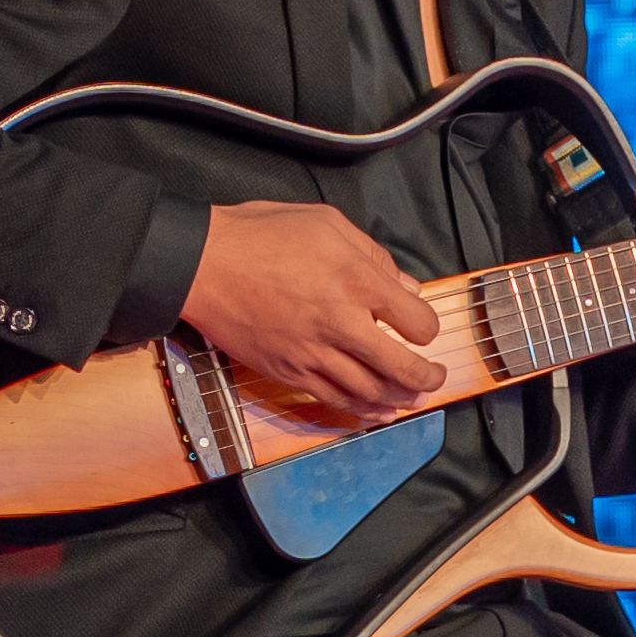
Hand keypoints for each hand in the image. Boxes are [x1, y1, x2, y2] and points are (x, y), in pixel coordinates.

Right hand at [186, 199, 450, 420]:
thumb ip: (373, 255)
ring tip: (411, 399)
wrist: (202, 264)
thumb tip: (406, 286)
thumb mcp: (327, 223)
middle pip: (401, 368)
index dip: (427, 328)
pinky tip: (376, 413)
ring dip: (399, 400)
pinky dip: (362, 411)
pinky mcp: (288, 372)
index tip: (422, 327)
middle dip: (427, 379)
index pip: (416, 321)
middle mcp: (341, 323)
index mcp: (356, 280)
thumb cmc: (261, 234)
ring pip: (370, 392)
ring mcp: (313, 353)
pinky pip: (334, 401)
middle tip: (434, 379)